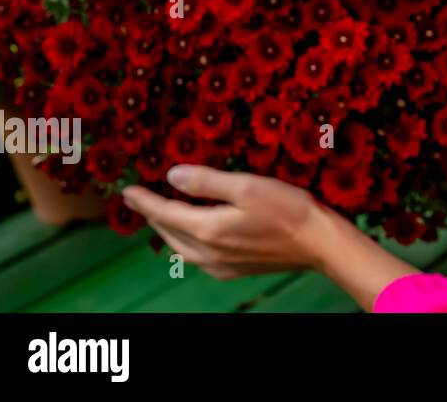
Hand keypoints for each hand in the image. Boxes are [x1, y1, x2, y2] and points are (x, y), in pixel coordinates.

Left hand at [121, 165, 335, 279]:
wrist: (319, 244)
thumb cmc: (288, 209)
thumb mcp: (247, 185)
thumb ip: (207, 181)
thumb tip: (172, 175)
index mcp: (208, 228)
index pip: (164, 213)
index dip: (144, 201)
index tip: (127, 191)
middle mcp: (208, 253)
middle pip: (168, 232)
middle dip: (153, 215)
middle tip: (142, 200)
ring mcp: (220, 266)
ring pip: (181, 248)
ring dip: (169, 230)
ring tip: (162, 215)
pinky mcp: (234, 271)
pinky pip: (198, 258)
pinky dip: (187, 243)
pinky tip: (195, 235)